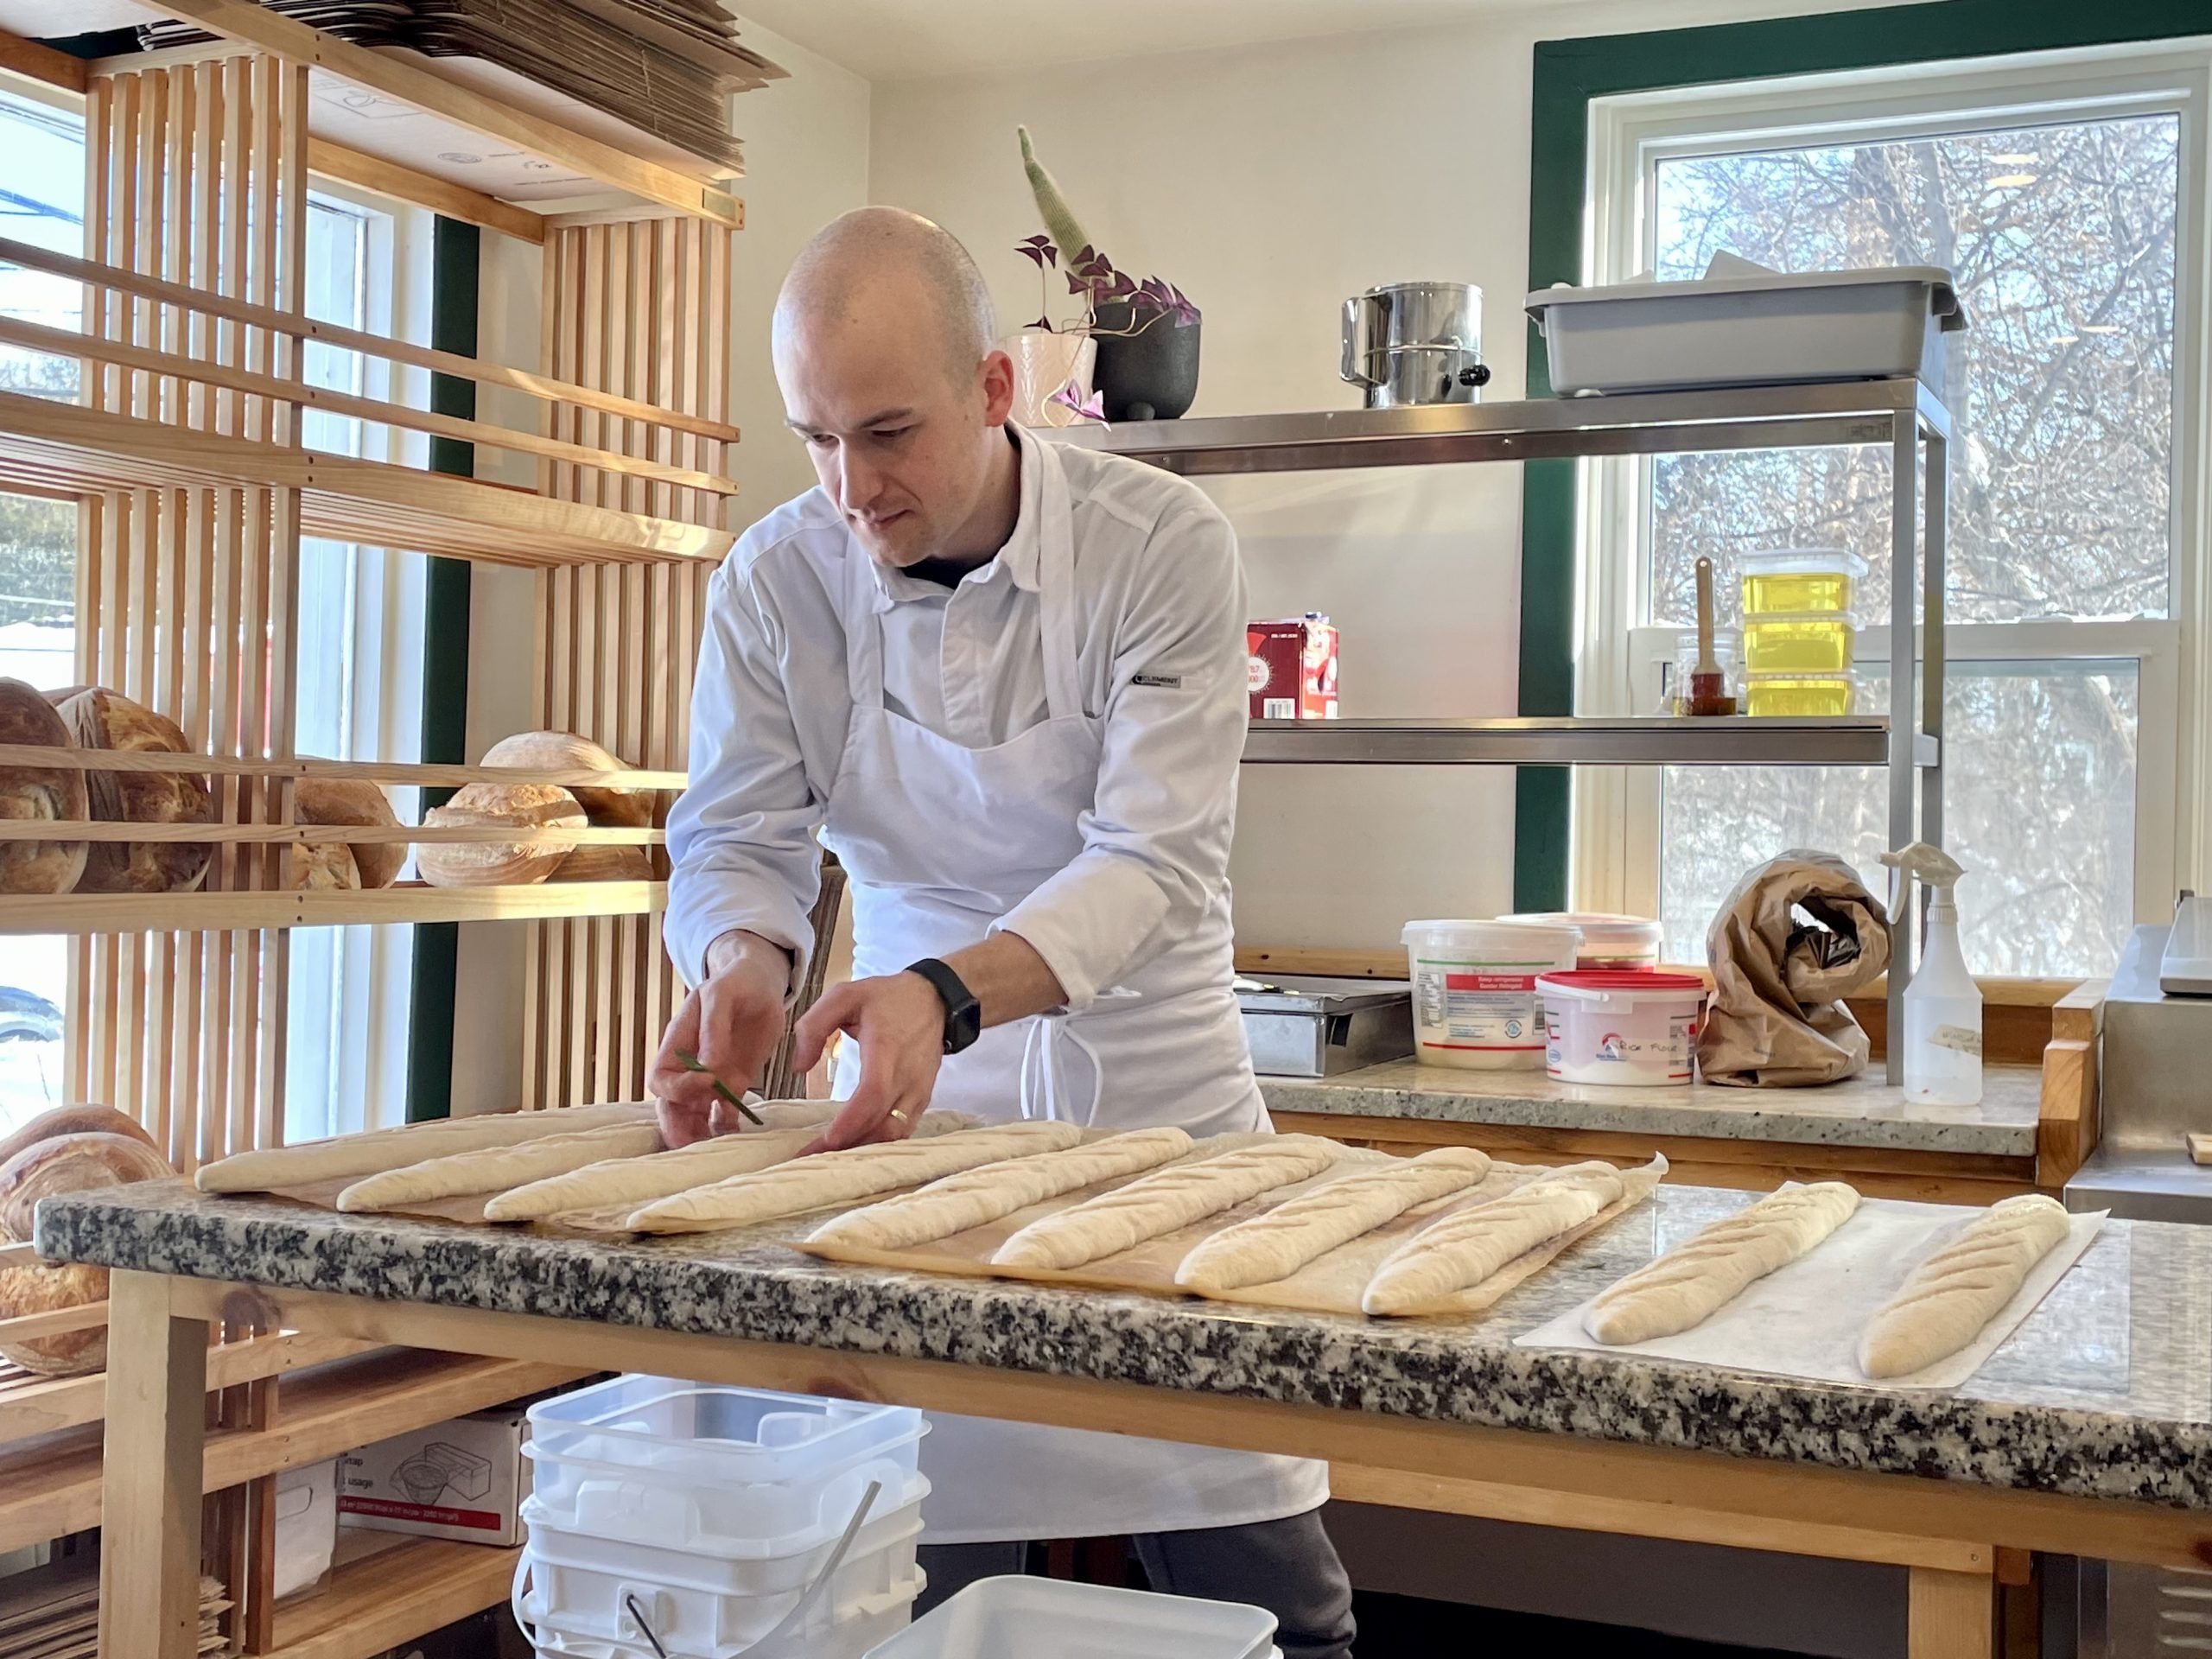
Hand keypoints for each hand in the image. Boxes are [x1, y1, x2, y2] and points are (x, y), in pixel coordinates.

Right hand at [649, 933, 790, 1146]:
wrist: (758, 985)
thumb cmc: (736, 984)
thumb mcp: (721, 995)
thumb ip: (713, 1028)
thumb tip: (707, 1066)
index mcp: (677, 1044)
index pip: (660, 1078)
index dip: (678, 1087)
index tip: (709, 1080)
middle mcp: (688, 1067)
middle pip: (670, 1106)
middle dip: (678, 1128)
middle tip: (695, 1147)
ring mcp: (709, 1079)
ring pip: (693, 1116)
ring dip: (699, 1134)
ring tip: (715, 1151)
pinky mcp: (732, 1085)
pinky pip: (723, 1114)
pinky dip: (727, 1128)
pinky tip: (738, 1138)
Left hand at [789, 971, 945, 1151]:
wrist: (935, 999)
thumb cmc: (887, 998)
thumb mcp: (844, 995)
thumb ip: (815, 1025)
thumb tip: (800, 1066)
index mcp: (887, 1049)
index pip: (874, 1094)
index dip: (851, 1121)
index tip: (826, 1139)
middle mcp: (907, 1075)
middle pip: (884, 1125)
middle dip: (849, 1146)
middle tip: (812, 1159)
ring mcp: (919, 1090)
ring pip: (895, 1133)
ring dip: (864, 1148)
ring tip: (829, 1158)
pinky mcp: (922, 1098)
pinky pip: (902, 1129)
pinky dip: (879, 1142)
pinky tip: (855, 1146)